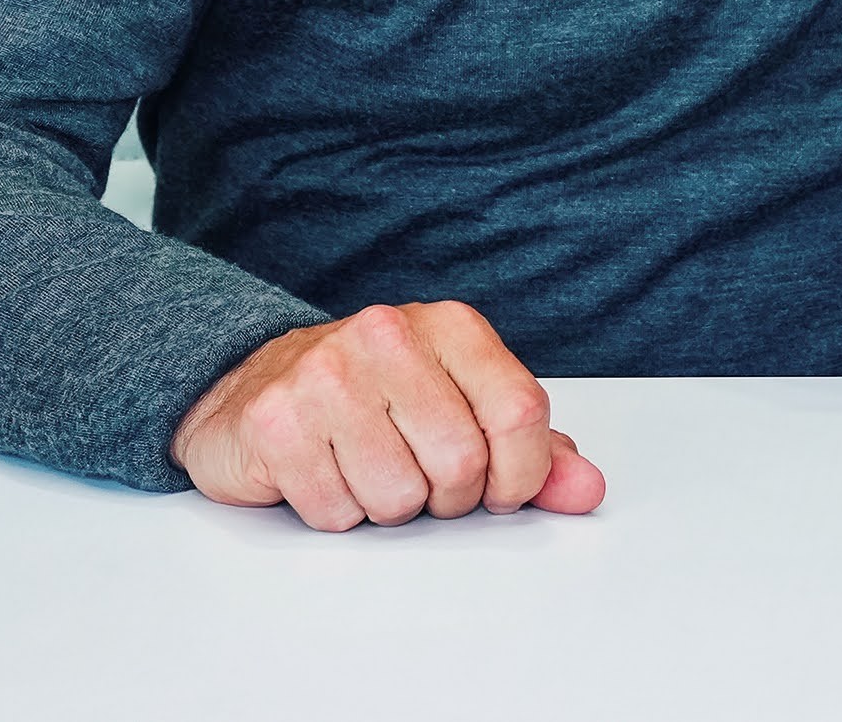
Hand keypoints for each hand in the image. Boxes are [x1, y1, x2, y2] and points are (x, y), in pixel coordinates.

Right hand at [171, 302, 606, 529]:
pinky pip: (336, 513)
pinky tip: (325, 474)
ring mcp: (326, 375)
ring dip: (389, 508)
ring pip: (398, 498)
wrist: (255, 383)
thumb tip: (587, 490)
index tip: (499, 488)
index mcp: (451, 327)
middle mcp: (389, 336)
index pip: (520, 413)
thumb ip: (532, 451)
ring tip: (369, 469)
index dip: (520, 474)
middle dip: (447, 498)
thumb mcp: (463, 407)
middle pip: (461, 465)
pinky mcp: (275, 422)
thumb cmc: (376, 398)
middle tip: (420, 479)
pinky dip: (338, 514)